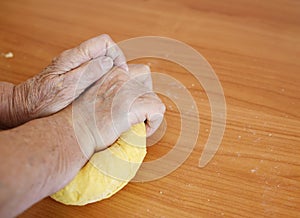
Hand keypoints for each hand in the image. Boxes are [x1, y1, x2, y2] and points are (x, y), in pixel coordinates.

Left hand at [1, 34, 126, 128]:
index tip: (121, 71)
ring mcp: (75, 65)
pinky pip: (93, 68)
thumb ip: (87, 73)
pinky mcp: (75, 72)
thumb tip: (107, 61)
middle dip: (116, 61)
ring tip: (114, 84)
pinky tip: (103, 87)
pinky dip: (103, 75)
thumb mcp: (67, 88)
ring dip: (110, 69)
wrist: (27, 104)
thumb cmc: (43, 99)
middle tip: (120, 79)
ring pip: (99, 58)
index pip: (103, 43)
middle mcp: (75, 58)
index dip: (116, 54)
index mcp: (73, 58)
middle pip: (103, 49)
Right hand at [72, 64, 165, 156]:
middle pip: (147, 84)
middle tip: (133, 116)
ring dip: (147, 112)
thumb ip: (109, 90)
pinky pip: (158, 111)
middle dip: (143, 100)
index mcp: (110, 72)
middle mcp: (121, 76)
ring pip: (153, 98)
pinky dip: (153, 123)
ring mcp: (128, 89)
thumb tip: (124, 99)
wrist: (72, 131)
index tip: (129, 106)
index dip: (138, 90)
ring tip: (135, 125)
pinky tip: (140, 130)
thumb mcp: (92, 95)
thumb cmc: (79, 120)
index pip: (138, 72)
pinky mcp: (135, 104)